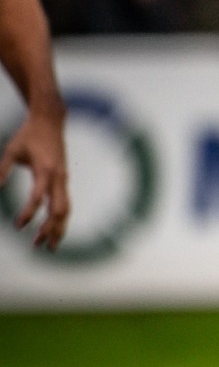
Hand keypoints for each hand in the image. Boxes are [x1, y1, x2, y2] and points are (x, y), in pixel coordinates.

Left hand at [1, 104, 69, 248]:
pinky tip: (54, 229)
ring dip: (59, 229)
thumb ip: (2, 171)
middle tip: (37, 245)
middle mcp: (58, 178)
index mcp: (45, 171)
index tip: (18, 226)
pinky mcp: (63, 180)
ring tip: (50, 246)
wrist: (50, 121)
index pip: (38, 199)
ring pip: (65, 210)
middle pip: (59, 210)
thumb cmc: (28, 135)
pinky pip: (65, 203)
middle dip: (50, 229)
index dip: (28, 214)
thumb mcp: (10, 151)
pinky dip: (60, 219)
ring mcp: (64, 179)